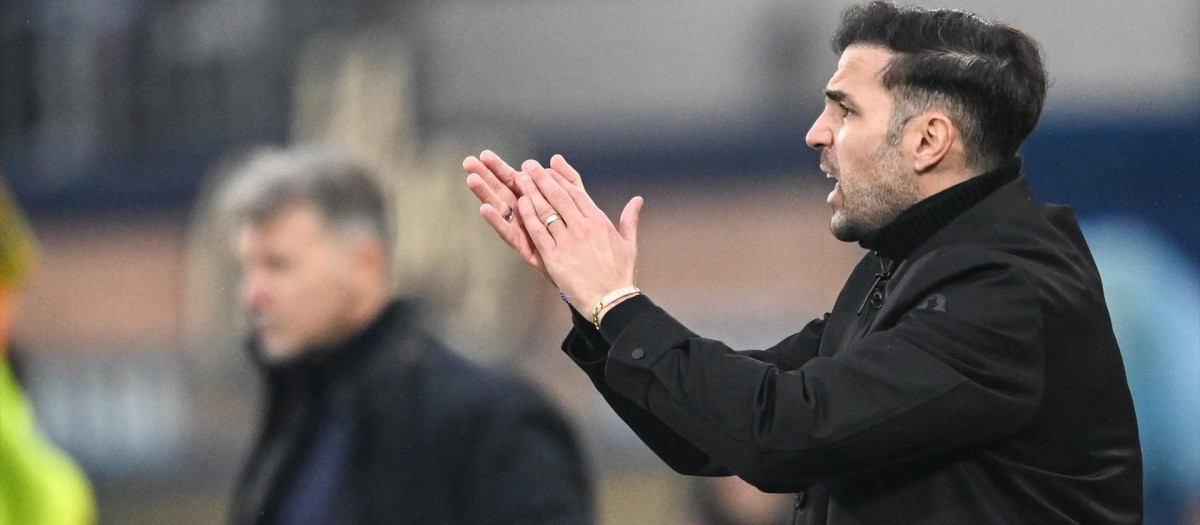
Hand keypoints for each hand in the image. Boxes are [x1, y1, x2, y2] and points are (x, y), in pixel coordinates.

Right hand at [464, 151, 583, 282]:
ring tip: (472, 179)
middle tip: (468, 162)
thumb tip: (554, 158)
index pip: (513, 181)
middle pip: (502, 193)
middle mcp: (524, 216)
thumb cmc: (579, 239)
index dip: (499, 168)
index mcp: (534, 203)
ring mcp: (523, 232)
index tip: (484, 154)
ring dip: (486, 195)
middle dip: (486, 177)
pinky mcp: (525, 248)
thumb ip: (567, 181)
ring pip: (501, 210)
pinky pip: (509, 233)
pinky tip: (485, 209)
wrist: (591, 274)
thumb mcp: (575, 205)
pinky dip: (498, 221)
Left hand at [514, 156, 643, 319]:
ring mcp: (568, 241)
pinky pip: (539, 232)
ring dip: (532, 192)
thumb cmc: (621, 274)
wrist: (611, 301)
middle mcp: (583, 228)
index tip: (550, 166)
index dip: (561, 177)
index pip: (577, 193)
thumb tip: (638, 200)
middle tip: (529, 165)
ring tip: (520, 177)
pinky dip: (529, 216)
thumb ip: (630, 219)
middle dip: (542, 178)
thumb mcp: (629, 244)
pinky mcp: (555, 257)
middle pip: (559, 197)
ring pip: (547, 210)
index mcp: (600, 222)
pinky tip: (520, 203)